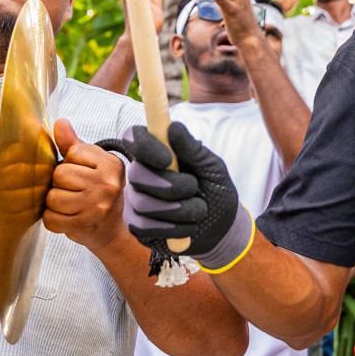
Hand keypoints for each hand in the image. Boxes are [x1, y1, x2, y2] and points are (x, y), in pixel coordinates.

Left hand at [44, 120, 126, 251]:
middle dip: (61, 184)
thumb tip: (59, 123)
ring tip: (71, 205)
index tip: (83, 174)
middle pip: (60, 175)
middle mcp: (107, 184)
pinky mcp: (84, 225)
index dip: (71, 164)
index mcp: (111, 164)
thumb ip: (74, 145)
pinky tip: (67, 218)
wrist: (112, 230)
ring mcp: (96, 206)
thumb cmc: (99, 193)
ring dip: (56, 203)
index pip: (72, 154)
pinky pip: (50, 218)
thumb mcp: (93, 165)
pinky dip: (53, 220)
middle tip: (75, 192)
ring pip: (52, 197)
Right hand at [121, 122, 248, 264]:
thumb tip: (174, 126)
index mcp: (157, 153)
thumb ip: (193, 149)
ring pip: (142, 203)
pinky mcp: (137, 225)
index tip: (167, 158)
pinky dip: (172, 228)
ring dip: (179, 209)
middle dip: (170, 185)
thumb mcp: (213, 168)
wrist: (220, 227)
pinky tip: (188, 227)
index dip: (144, 146)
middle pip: (137, 173)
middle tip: (193, 188)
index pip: (134, 137)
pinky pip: (143, 226)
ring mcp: (135, 199)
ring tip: (199, 210)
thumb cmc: (215, 191)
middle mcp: (141, 174)